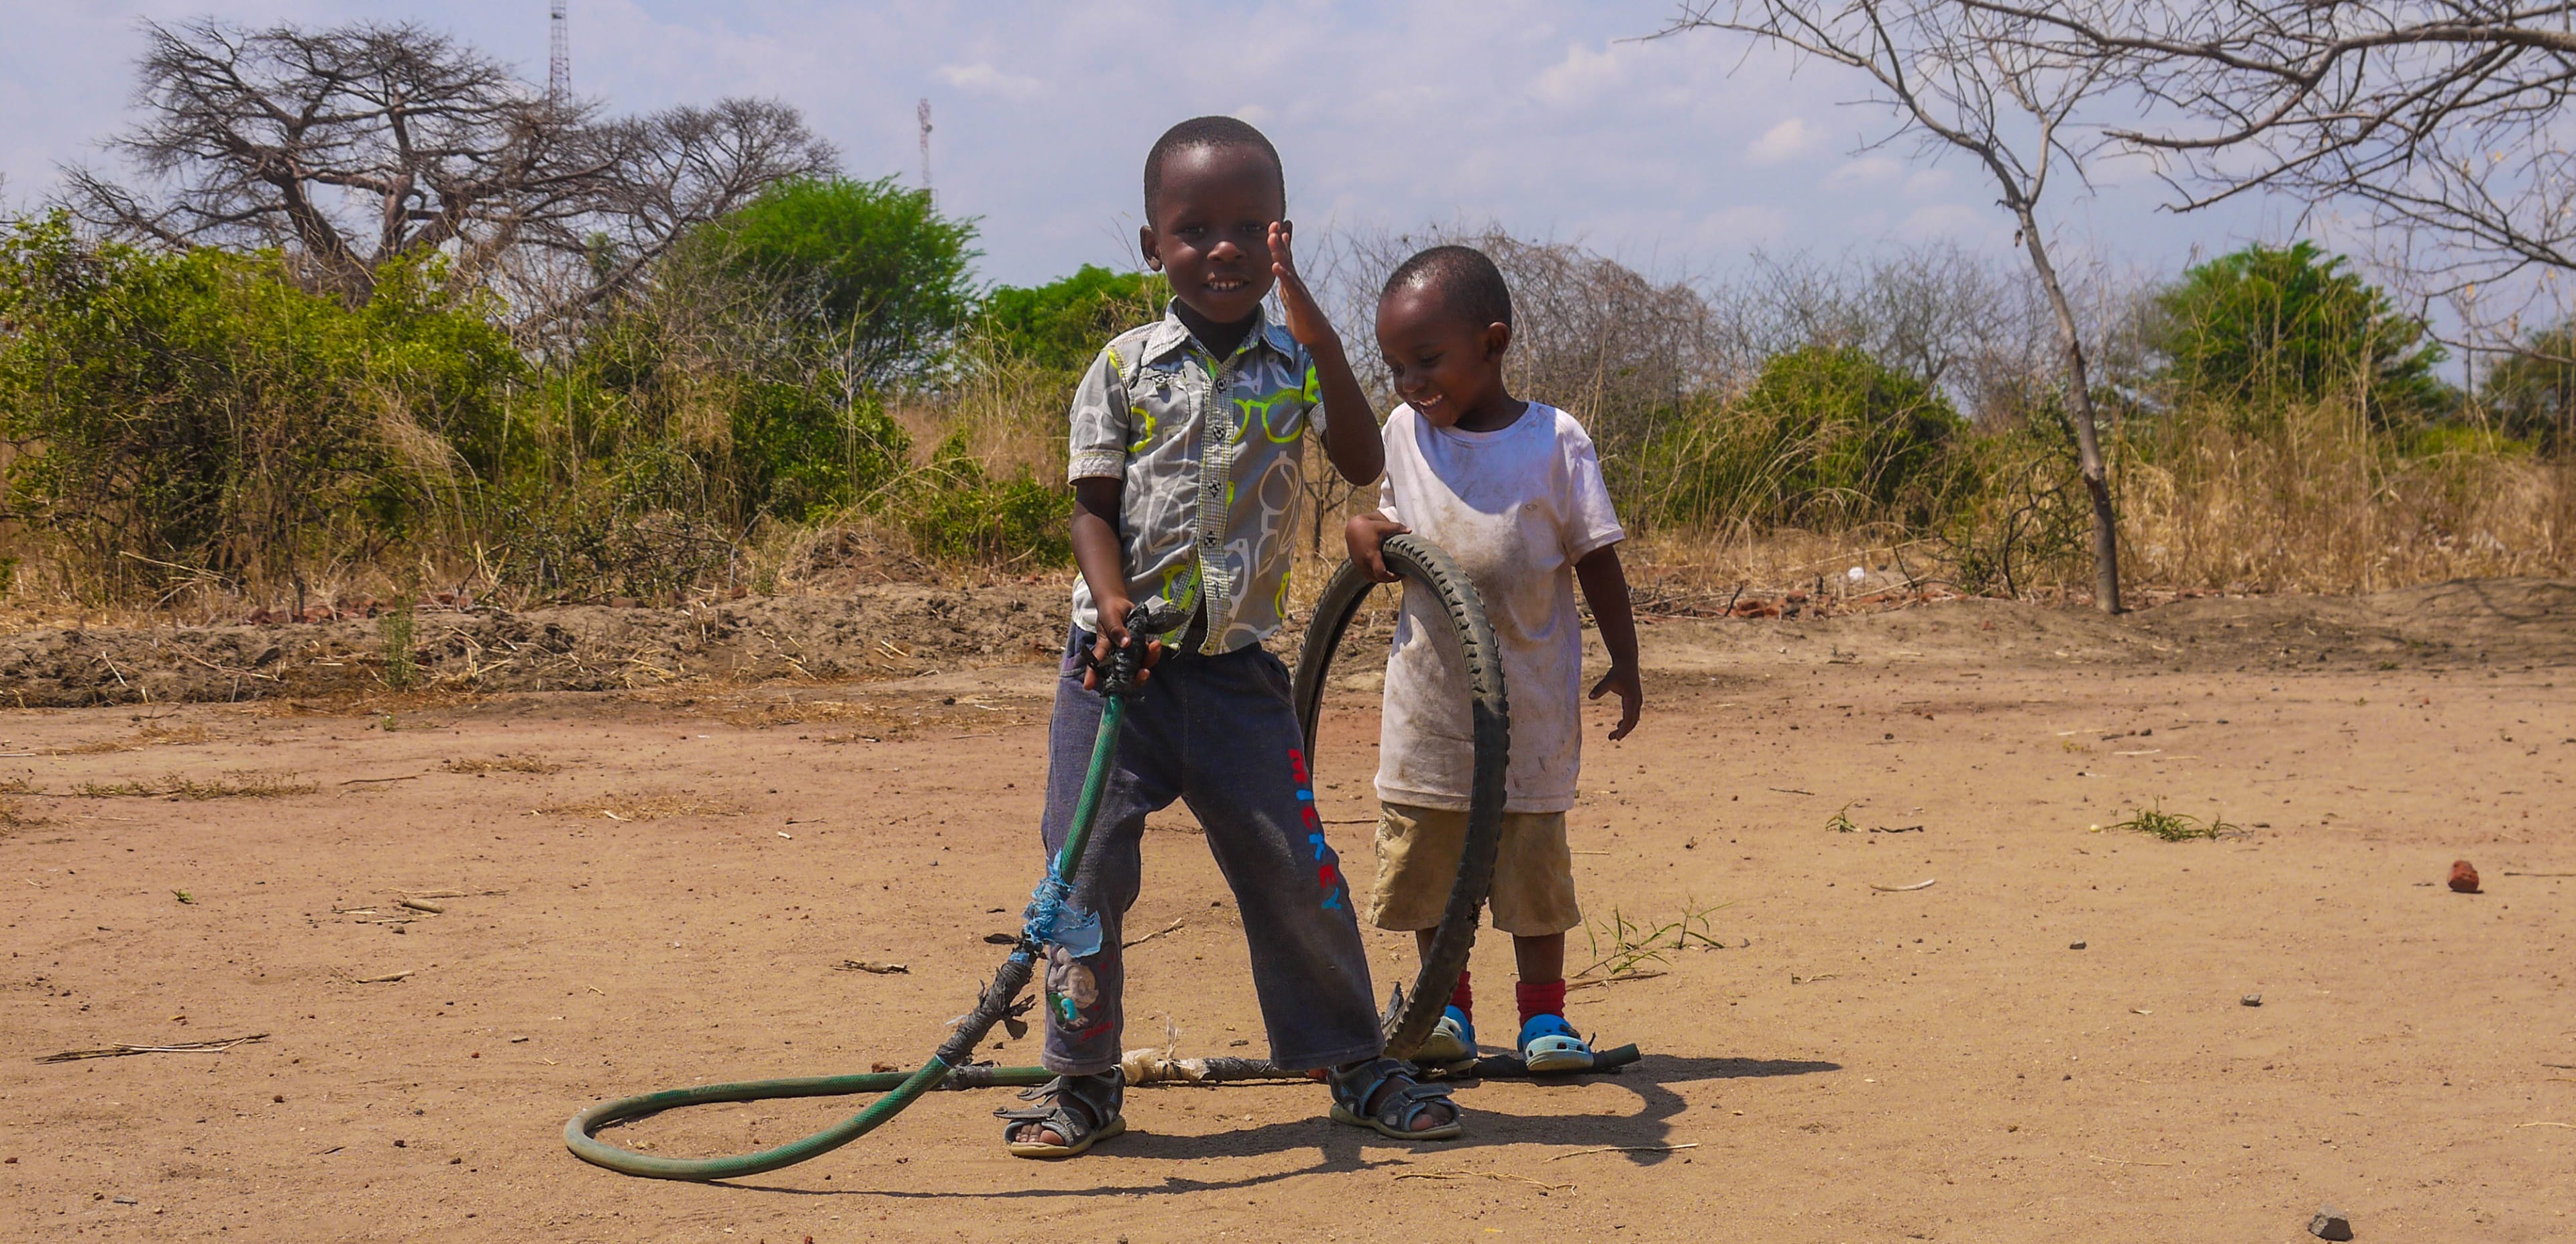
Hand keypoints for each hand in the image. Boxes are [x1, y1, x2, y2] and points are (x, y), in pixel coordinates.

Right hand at [1084, 598, 1162, 691]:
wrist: (1120, 604)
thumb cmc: (1109, 611)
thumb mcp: (1110, 617)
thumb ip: (1116, 630)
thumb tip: (1126, 644)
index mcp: (1104, 648)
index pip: (1095, 663)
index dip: (1091, 676)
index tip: (1088, 686)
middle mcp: (1116, 655)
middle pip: (1123, 675)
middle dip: (1135, 679)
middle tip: (1144, 673)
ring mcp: (1130, 654)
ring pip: (1139, 667)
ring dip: (1149, 661)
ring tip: (1154, 645)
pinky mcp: (1141, 649)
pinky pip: (1148, 656)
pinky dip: (1154, 652)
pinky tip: (1155, 643)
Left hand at [1269, 221, 1334, 347]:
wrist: (1316, 335)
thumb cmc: (1302, 318)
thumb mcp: (1289, 299)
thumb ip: (1286, 287)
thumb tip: (1281, 277)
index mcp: (1291, 282)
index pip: (1285, 258)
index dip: (1280, 242)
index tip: (1275, 226)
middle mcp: (1295, 282)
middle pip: (1285, 257)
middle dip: (1279, 239)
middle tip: (1274, 222)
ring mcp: (1298, 290)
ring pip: (1287, 267)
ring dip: (1280, 251)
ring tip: (1273, 236)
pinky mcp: (1299, 301)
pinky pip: (1290, 286)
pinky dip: (1283, 275)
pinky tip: (1276, 266)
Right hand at [1344, 512, 1408, 582]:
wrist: (1352, 528)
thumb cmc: (1367, 526)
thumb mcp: (1382, 525)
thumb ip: (1396, 528)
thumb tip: (1410, 530)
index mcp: (1371, 554)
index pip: (1380, 573)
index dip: (1391, 577)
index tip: (1399, 574)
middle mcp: (1364, 562)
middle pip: (1378, 579)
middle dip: (1389, 579)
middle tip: (1399, 574)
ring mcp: (1359, 564)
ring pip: (1372, 579)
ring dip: (1381, 578)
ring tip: (1391, 573)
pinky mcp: (1357, 565)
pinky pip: (1367, 575)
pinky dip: (1375, 575)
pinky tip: (1383, 570)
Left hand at [1589, 664, 1641, 740]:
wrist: (1627, 662)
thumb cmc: (1617, 671)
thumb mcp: (1608, 680)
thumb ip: (1600, 689)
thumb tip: (1590, 697)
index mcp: (1632, 699)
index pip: (1629, 718)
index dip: (1623, 729)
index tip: (1617, 738)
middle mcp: (1637, 701)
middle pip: (1632, 721)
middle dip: (1623, 731)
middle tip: (1611, 738)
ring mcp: (1637, 701)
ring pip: (1633, 719)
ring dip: (1625, 728)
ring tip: (1613, 736)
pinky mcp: (1635, 699)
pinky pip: (1632, 714)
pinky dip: (1626, 721)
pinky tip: (1618, 725)